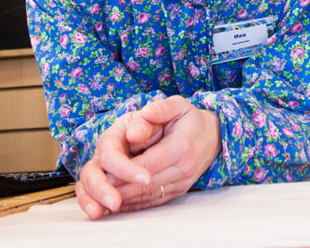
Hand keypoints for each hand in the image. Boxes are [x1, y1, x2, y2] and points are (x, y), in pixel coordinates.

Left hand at [74, 96, 221, 218]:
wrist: (213, 136)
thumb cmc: (189, 119)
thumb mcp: (178, 105)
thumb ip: (160, 109)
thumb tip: (141, 121)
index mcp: (181, 146)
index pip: (148, 164)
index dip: (125, 170)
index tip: (106, 172)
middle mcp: (182, 169)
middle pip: (145, 185)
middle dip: (118, 188)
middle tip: (96, 187)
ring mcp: (180, 183)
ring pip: (146, 197)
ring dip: (122, 199)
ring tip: (100, 197)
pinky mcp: (176, 192)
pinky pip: (151, 202)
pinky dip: (132, 204)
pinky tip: (116, 201)